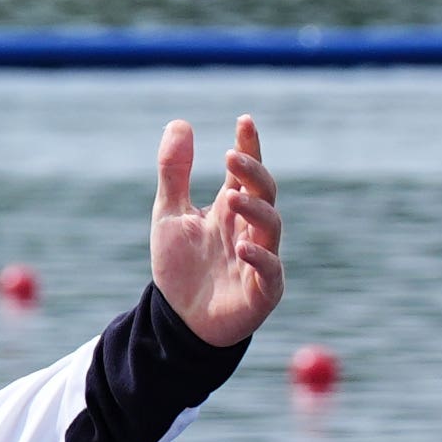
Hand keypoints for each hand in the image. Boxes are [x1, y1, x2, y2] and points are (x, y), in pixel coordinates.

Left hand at [151, 115, 283, 346]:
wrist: (179, 321)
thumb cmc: (181, 266)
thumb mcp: (170, 215)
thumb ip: (175, 172)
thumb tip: (179, 122)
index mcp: (232, 209)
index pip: (246, 172)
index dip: (249, 146)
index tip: (244, 120)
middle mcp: (251, 228)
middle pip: (264, 192)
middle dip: (253, 173)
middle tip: (232, 157)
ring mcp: (261, 257)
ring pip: (271, 226)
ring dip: (255, 209)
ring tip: (232, 197)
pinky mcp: (262, 291)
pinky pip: (270, 271)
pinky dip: (260, 257)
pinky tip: (243, 247)